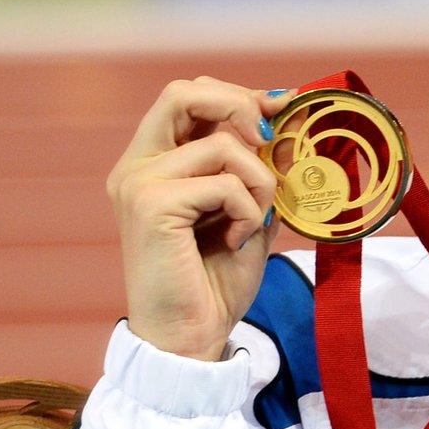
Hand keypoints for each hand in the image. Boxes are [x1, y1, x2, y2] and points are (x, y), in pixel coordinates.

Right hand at [105, 79, 287, 359]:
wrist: (191, 337)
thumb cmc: (216, 280)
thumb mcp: (249, 210)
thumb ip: (261, 167)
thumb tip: (292, 119)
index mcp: (153, 163)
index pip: (188, 97)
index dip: (238, 95)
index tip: (283, 108)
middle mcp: (137, 166)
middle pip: (184, 92)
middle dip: (241, 107)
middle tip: (271, 143)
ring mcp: (139, 183)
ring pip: (224, 145)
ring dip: (260, 181)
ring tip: (253, 221)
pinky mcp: (152, 206)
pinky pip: (225, 183)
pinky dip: (249, 210)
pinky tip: (237, 240)